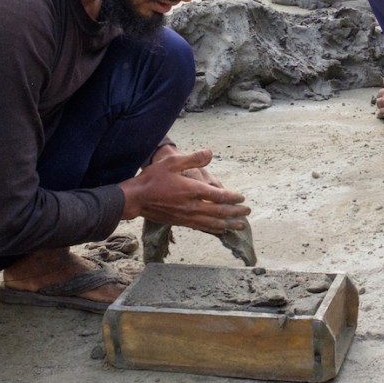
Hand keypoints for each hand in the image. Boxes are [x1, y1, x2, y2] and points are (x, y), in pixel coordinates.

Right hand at [121, 148, 248, 234]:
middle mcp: (191, 206)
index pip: (218, 196)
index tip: (242, 198)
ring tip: (240, 226)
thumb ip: (193, 158)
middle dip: (235, 212)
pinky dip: (213, 229)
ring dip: (228, 224)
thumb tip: (210, 152)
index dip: (232, 198)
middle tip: (247, 212)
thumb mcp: (172, 162)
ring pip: (212, 222)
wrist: (136, 198)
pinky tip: (220, 230)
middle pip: (219, 211)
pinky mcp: (181, 222)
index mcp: (192, 190)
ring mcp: (186, 216)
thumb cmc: (153, 178)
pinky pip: (201, 227)